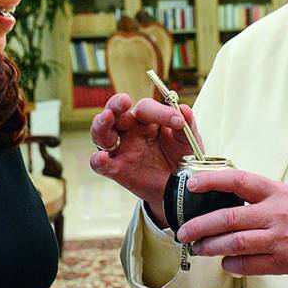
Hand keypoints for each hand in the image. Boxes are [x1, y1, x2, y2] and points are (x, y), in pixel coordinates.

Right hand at [90, 93, 202, 226]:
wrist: (179, 186)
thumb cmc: (181, 157)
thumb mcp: (188, 141)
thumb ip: (187, 125)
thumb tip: (184, 109)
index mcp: (148, 119)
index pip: (146, 108)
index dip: (160, 112)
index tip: (178, 122)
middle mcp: (130, 130)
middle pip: (115, 112)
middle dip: (116, 104)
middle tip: (124, 100)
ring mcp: (121, 149)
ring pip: (101, 133)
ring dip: (101, 124)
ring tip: (107, 117)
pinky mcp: (116, 169)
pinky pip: (100, 164)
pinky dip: (98, 160)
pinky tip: (102, 157)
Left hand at [176, 169, 287, 285]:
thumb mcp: (282, 195)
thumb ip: (253, 194)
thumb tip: (214, 194)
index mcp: (274, 191)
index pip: (238, 180)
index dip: (213, 180)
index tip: (192, 184)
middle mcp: (276, 213)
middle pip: (229, 218)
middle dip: (200, 226)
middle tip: (183, 232)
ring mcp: (279, 238)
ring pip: (236, 243)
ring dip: (211, 247)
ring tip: (198, 248)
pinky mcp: (282, 261)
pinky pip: (249, 265)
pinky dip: (232, 265)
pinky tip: (224, 263)